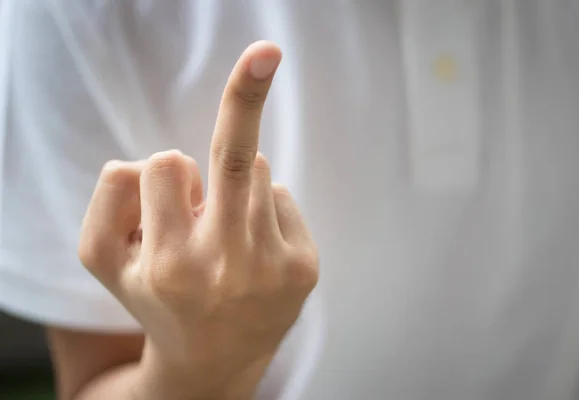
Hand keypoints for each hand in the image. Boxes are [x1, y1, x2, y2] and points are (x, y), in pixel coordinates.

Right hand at [78, 41, 318, 398]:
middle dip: (246, 93)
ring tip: (222, 240)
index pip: (165, 165)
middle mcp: (226, 265)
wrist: (214, 361)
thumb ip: (108, 202)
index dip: (163, 177)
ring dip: (231, 187)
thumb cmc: (156, 298)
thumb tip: (162, 163)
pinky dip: (259, 207)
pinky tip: (251, 250)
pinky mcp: (304, 266)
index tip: (170, 185)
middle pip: (233, 156)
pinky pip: (278, 194)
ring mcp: (273, 266)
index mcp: (169, 264)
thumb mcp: (107, 260)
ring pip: (254, 170)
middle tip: (266, 51)